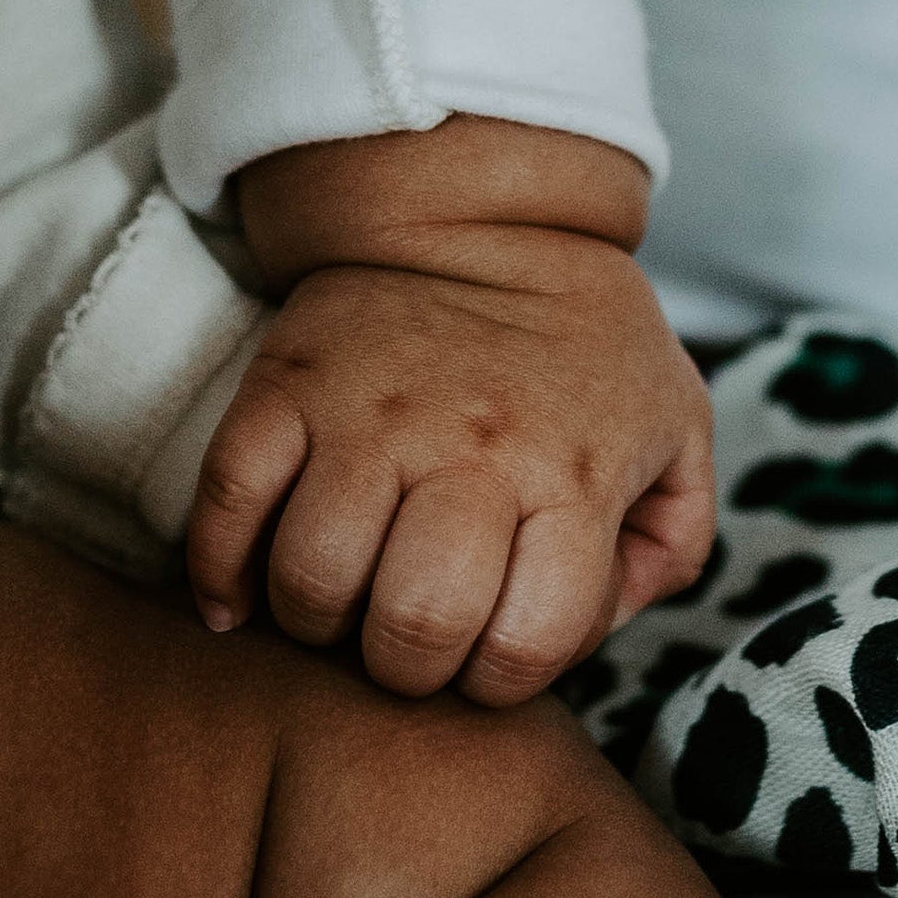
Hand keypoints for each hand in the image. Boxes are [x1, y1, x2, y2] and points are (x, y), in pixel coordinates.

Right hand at [187, 232, 713, 703]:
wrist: (485, 215)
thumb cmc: (590, 349)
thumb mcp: (678, 433)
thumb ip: (669, 545)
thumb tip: (599, 629)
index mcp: (573, 476)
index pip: (525, 642)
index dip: (503, 682)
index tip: (492, 657)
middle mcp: (472, 449)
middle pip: (414, 624)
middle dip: (410, 667)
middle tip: (412, 642)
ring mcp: (369, 416)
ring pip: (313, 577)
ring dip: (320, 624)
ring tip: (345, 607)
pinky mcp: (286, 385)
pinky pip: (227, 503)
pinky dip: (220, 572)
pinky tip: (241, 603)